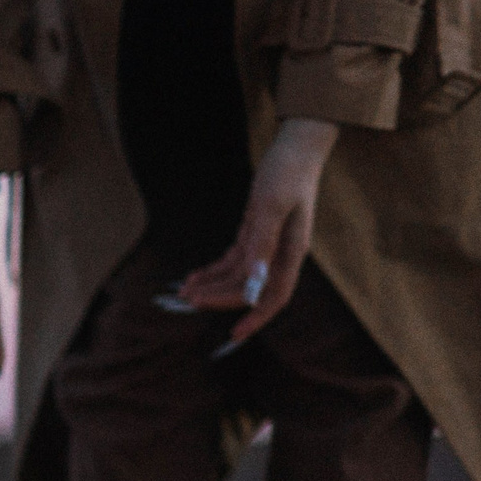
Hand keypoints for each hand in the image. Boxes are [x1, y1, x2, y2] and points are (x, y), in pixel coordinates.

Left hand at [178, 118, 340, 346]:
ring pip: (238, 276)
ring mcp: (269, 244)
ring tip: (184, 291)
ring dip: (212, 285)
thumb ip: (263, 243)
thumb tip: (255, 278)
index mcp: (291, 251)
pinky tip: (195, 276)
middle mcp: (281, 253)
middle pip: (250, 288)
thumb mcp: (272, 205)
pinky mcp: (256, 233)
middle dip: (220, 298)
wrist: (296, 146)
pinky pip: (234, 260)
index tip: (234, 334)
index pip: (274, 295)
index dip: (256, 317)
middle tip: (189, 301)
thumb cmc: (288, 172)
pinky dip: (214, 270)